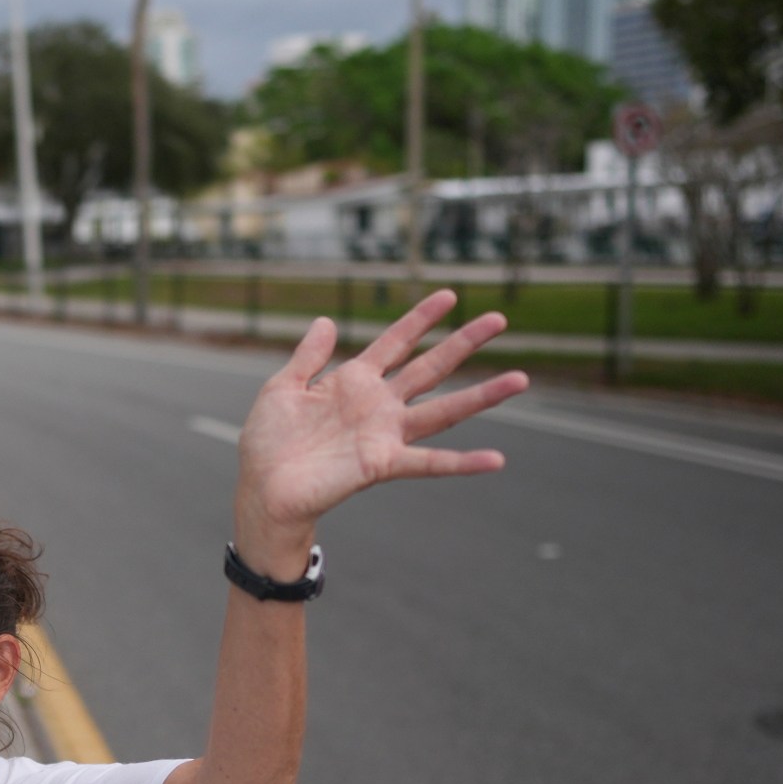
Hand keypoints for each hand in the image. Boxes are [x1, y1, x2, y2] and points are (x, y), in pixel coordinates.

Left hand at [233, 291, 527, 558]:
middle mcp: (377, 406)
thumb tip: (326, 320)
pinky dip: (463, 463)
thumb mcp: (283, 387)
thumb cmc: (269, 442)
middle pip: (430, 368)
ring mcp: (384, 434)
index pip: (395, 342)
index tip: (450, 294)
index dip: (420, 319)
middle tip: (499, 318)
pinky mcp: (381, 464)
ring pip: (443, 411)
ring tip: (520, 379)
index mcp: (353, 382)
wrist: (261, 489)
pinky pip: (429, 463)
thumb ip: (307, 356)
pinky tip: (495, 459)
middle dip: (464, 343)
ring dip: (482, 396)